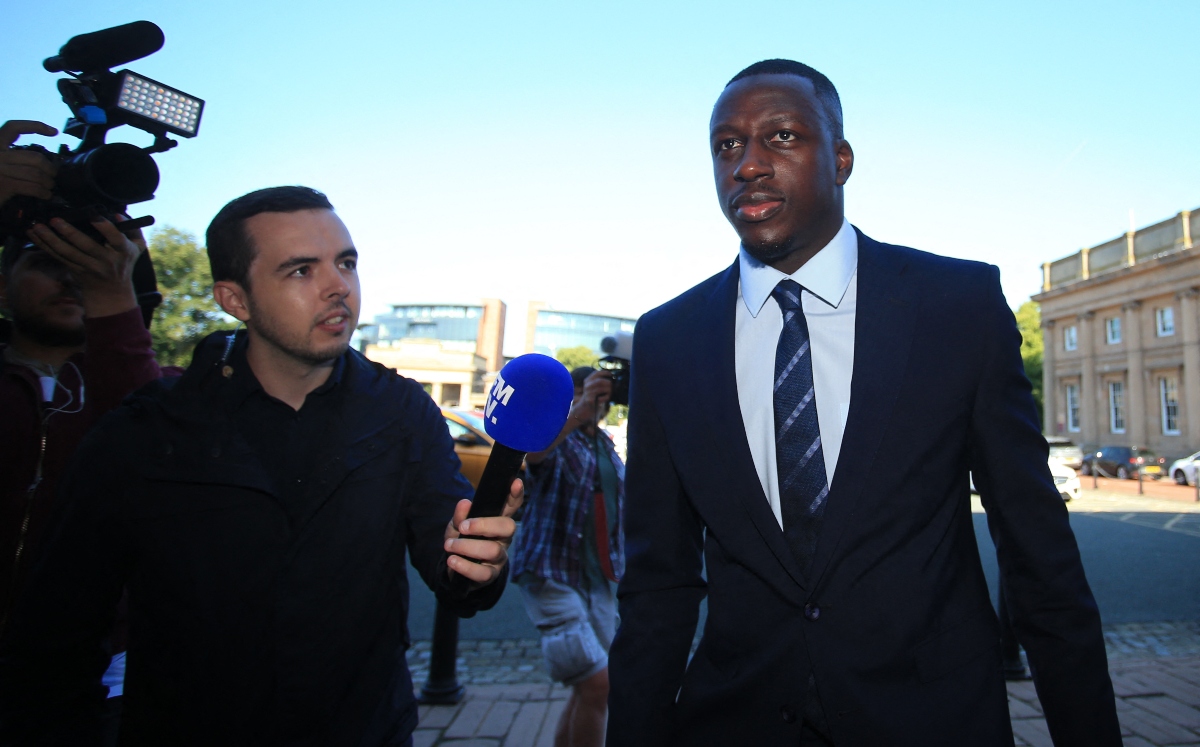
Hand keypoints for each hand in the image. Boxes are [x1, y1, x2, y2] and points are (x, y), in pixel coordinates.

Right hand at [0, 121, 58, 204]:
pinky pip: (32, 187)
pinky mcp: (4, 184)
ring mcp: (0, 169)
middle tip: (54, 175)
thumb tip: (47, 159)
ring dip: (48, 182)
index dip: (35, 126)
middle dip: (50, 168)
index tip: (54, 131)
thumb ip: (16, 157)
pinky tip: (46, 195)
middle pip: (35, 158)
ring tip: (50, 186)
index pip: (14, 127)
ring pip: (36, 174)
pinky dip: (43, 192)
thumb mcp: (2, 162)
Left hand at [26, 216, 141, 317]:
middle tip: (56, 220)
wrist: (111, 292)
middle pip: (86, 246)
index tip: (93, 216)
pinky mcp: (74, 270)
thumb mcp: (137, 248)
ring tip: (38, 227)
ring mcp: (89, 267)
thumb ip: (133, 229)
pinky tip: (33, 234)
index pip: (116, 239)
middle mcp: (105, 260)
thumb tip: (118, 214)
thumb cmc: (124, 263)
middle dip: (70, 233)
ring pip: (67, 253)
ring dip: (50, 239)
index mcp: (123, 252)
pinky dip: (44, 245)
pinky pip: (57, 257)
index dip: (105, 228)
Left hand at [443, 478, 523, 587]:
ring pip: (493, 550)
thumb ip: (460, 516)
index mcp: (497, 521)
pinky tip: (452, 561)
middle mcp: (503, 538)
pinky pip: (483, 573)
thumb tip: (464, 503)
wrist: (455, 567)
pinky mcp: (491, 575)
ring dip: (467, 546)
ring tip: (449, 545)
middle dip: (484, 525)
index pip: (512, 506)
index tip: (515, 482)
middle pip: (508, 527)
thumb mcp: (457, 526)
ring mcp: (499, 557)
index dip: (516, 495)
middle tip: (463, 527)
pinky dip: (465, 566)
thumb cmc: (462, 540)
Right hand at [568, 371, 612, 427]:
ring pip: (603, 388)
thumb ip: (603, 382)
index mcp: (588, 380)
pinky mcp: (590, 399)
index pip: (597, 373)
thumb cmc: (595, 396)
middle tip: (612, 388)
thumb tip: (614, 379)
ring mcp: (588, 392)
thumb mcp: (597, 387)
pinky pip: (602, 397)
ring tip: (609, 394)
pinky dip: (606, 398)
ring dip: (609, 391)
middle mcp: (587, 385)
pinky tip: (604, 399)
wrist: (586, 408)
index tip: (612, 375)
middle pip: (600, 381)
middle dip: (609, 384)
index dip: (605, 373)